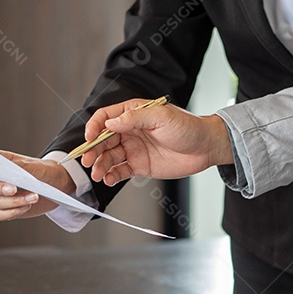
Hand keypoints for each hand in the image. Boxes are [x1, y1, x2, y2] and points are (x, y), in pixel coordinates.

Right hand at [0, 150, 71, 220]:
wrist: (52, 184)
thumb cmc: (39, 170)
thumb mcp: (32, 165)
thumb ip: (17, 167)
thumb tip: (7, 172)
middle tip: (14, 188)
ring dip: (13, 200)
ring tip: (34, 196)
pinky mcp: (1, 210)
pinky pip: (0, 214)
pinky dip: (15, 211)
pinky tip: (27, 204)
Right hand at [79, 99, 233, 185]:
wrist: (205, 148)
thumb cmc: (187, 127)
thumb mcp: (161, 117)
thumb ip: (134, 119)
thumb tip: (110, 123)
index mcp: (133, 113)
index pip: (105, 118)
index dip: (94, 127)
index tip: (89, 138)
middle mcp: (130, 131)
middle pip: (103, 140)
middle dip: (93, 150)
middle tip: (87, 161)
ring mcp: (134, 149)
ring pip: (109, 157)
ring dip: (100, 165)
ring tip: (97, 174)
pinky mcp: (140, 166)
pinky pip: (121, 171)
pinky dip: (112, 175)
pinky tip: (108, 179)